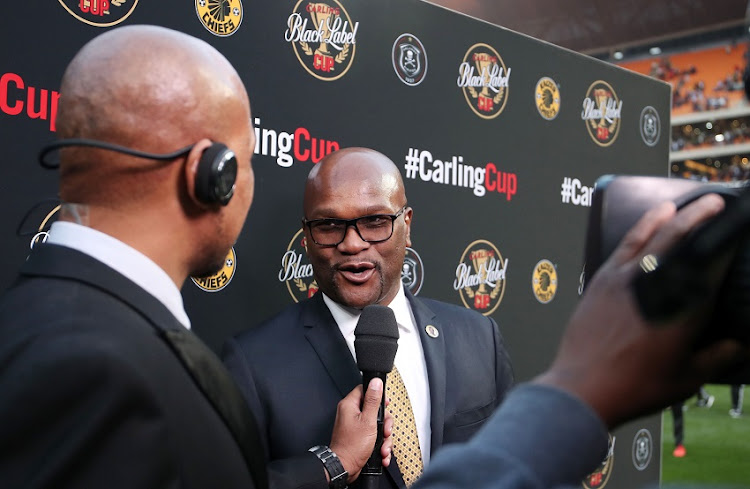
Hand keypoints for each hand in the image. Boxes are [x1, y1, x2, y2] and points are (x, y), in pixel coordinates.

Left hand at [329, 378, 392, 482]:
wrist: (344, 468)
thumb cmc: (352, 446)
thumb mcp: (368, 421)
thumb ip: (373, 400)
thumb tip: (375, 382)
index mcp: (350, 405)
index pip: (365, 390)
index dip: (377, 395)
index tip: (384, 406)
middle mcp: (351, 413)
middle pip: (374, 409)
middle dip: (385, 423)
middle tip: (385, 431)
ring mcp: (355, 425)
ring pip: (376, 424)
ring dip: (384, 437)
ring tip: (383, 447)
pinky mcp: (359, 436)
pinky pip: (373, 435)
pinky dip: (379, 444)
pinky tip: (381, 452)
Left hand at [536, 194, 747, 427]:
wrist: (583, 388)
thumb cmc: (633, 386)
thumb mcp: (685, 379)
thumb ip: (715, 358)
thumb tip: (737, 345)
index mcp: (682, 310)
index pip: (710, 266)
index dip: (725, 245)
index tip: (735, 230)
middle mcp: (653, 287)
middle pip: (680, 240)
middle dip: (701, 216)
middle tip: (717, 202)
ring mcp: (624, 280)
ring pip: (651, 237)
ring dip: (670, 217)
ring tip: (684, 205)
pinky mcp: (602, 281)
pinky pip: (625, 247)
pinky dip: (640, 229)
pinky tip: (649, 223)